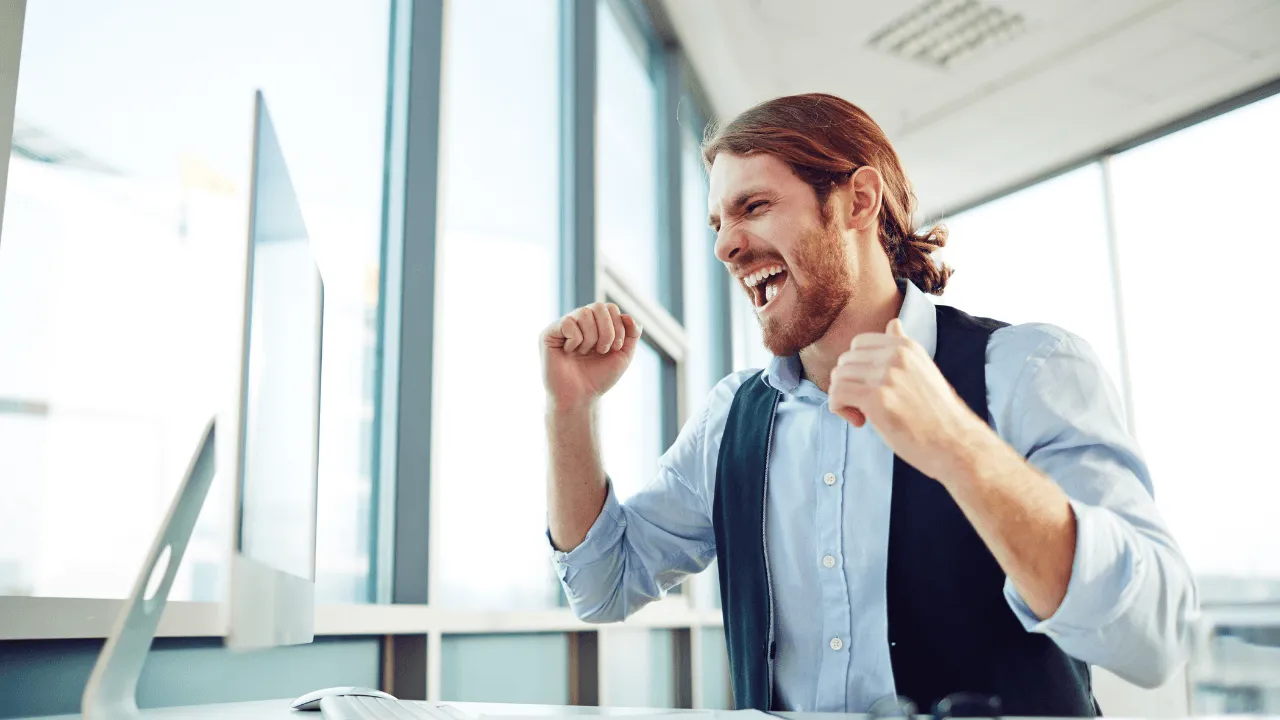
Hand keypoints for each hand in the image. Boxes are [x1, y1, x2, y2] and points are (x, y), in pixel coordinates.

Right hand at [541, 302, 642, 408]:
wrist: (580, 397)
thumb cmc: (599, 377)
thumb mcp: (623, 355)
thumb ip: (631, 333)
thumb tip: (627, 315)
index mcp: (595, 324)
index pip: (610, 308)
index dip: (618, 326)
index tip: (616, 347)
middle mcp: (578, 321)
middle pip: (599, 306)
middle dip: (607, 331)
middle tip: (602, 351)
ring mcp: (563, 326)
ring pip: (583, 313)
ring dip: (591, 338)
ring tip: (585, 353)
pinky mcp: (548, 334)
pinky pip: (568, 323)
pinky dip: (575, 340)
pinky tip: (569, 352)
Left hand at [828, 318, 983, 479]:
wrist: (955, 443)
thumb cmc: (937, 413)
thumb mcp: (923, 370)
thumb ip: (902, 347)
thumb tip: (893, 323)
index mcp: (906, 347)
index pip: (858, 344)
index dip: (856, 367)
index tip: (869, 388)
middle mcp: (896, 356)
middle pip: (845, 361)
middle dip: (848, 384)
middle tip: (865, 406)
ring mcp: (886, 376)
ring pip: (838, 377)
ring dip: (843, 398)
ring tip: (863, 415)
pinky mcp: (876, 399)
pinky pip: (837, 395)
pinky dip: (839, 409)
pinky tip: (859, 421)